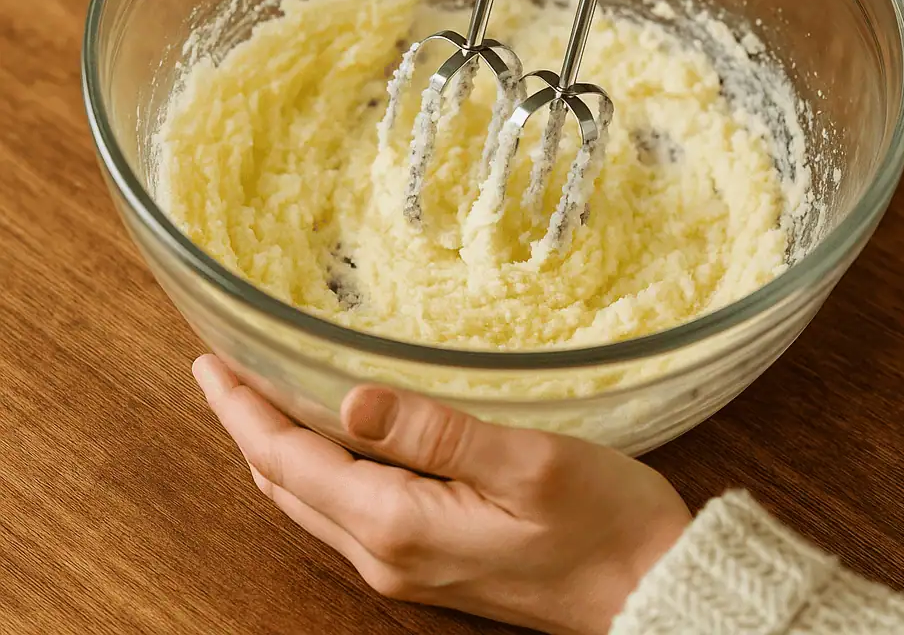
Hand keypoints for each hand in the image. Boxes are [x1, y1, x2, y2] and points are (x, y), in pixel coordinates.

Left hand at [192, 355, 690, 634]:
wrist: (647, 589)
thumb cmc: (600, 521)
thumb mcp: (525, 462)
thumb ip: (433, 433)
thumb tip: (350, 401)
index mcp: (398, 523)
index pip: (287, 460)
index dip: (243, 408)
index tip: (209, 363)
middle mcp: (386, 553)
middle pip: (285, 483)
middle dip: (246, 424)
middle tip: (222, 370)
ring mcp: (406, 564)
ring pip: (311, 499)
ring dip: (277, 447)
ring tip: (260, 397)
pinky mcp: (429, 561)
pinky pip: (345, 509)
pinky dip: (316, 468)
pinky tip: (331, 439)